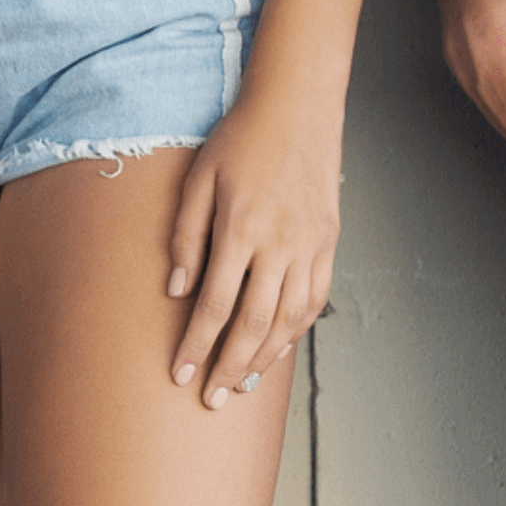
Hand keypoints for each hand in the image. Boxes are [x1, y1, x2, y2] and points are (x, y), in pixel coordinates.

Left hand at [166, 81, 339, 409]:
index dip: (196, 347)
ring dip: (264, 357)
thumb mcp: (197, 180)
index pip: (214, 306)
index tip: (180, 374)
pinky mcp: (328, 243)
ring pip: (289, 320)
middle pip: (253, 324)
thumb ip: (185, 236)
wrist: (297, 108)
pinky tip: (278, 347)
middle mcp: (279, 245)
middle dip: (230, 367)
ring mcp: (309, 246)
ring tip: (242, 383)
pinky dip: (296, 330)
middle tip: (212, 398)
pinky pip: (314, 299)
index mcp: (240, 230)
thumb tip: (176, 291)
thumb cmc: (239, 140)